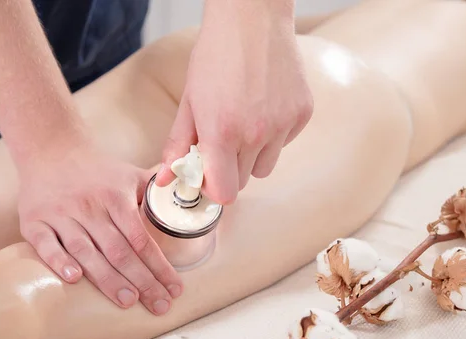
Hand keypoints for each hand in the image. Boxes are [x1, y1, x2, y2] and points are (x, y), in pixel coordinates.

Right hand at [17, 144, 182, 315]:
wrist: (50, 149)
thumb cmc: (98, 170)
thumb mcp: (131, 175)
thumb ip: (158, 192)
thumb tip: (192, 201)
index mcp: (115, 197)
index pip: (142, 238)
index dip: (160, 266)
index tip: (175, 288)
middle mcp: (89, 207)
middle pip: (119, 251)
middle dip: (142, 281)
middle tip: (159, 306)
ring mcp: (60, 214)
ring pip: (86, 252)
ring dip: (107, 279)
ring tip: (128, 301)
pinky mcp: (33, 221)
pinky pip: (45, 244)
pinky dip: (58, 261)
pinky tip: (74, 279)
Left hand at [155, 0, 312, 203]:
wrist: (253, 19)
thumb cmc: (216, 55)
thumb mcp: (190, 101)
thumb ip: (178, 145)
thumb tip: (164, 178)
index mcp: (222, 132)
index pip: (224, 192)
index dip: (213, 188)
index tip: (207, 173)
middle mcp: (257, 134)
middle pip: (243, 181)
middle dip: (229, 168)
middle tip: (222, 139)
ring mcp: (283, 125)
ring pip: (265, 166)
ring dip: (252, 155)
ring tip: (245, 121)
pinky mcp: (302, 114)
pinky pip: (285, 143)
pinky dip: (274, 135)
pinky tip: (264, 106)